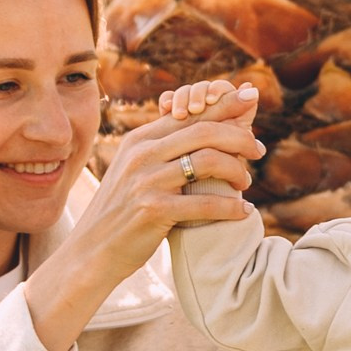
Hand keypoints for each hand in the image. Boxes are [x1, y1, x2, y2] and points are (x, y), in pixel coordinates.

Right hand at [23, 97, 258, 350]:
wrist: (91, 253)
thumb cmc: (121, 212)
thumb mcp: (135, 171)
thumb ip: (162, 149)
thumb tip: (203, 129)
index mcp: (139, 140)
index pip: (189, 114)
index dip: (224, 104)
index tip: (251, 98)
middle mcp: (142, 155)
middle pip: (205, 131)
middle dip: (239, 137)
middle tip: (258, 149)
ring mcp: (146, 182)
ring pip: (209, 162)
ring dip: (237, 172)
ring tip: (245, 183)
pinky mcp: (153, 211)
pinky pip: (206, 203)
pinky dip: (231, 208)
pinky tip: (243, 212)